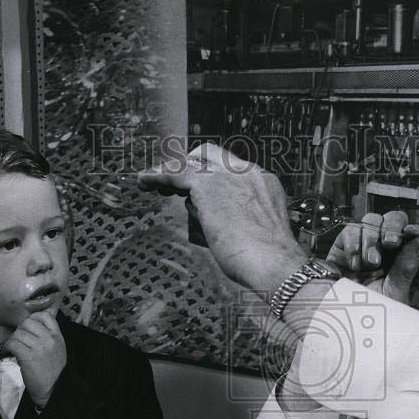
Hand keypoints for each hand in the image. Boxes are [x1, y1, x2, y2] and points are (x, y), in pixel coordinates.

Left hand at [3, 312, 66, 407]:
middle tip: (18, 340)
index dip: (33, 318)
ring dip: (12, 340)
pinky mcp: (28, 357)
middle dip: (19, 330)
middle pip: (27, 322)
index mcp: (57, 336)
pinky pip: (12, 343)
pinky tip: (7, 354)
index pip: (44, 315)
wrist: (53, 388)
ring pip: (18, 333)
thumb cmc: (53, 369)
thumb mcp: (58, 348)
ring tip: (11, 349)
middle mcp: (49, 339)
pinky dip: (6, 348)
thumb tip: (47, 311)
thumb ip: (50, 333)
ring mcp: (39, 347)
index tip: (28, 328)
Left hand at [138, 143, 306, 290]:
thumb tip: (212, 222)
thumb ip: (238, 219)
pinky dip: (157, 176)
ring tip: (153, 184)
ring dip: (171, 173)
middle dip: (192, 164)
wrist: (275, 263)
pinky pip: (175, 174)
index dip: (214, 175)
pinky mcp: (207, 186)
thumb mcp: (257, 232)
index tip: (201, 187)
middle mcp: (247, 173)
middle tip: (176, 181)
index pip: (233, 168)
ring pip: (190, 164)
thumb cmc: (269, 260)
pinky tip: (144, 181)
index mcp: (263, 182)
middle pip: (211, 155)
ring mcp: (227, 176)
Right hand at [328, 211, 418, 304]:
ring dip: (372, 240)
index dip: (415, 228)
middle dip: (393, 228)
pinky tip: (354, 264)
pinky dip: (353, 244)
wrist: (340, 317)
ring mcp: (364, 244)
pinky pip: (350, 230)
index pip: (415, 233)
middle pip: (394, 219)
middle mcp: (386, 248)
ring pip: (372, 220)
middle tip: (390, 243)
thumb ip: (409, 265)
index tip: (412, 233)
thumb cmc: (370, 311)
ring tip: (370, 263)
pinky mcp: (344, 244)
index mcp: (404, 259)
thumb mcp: (395, 291)